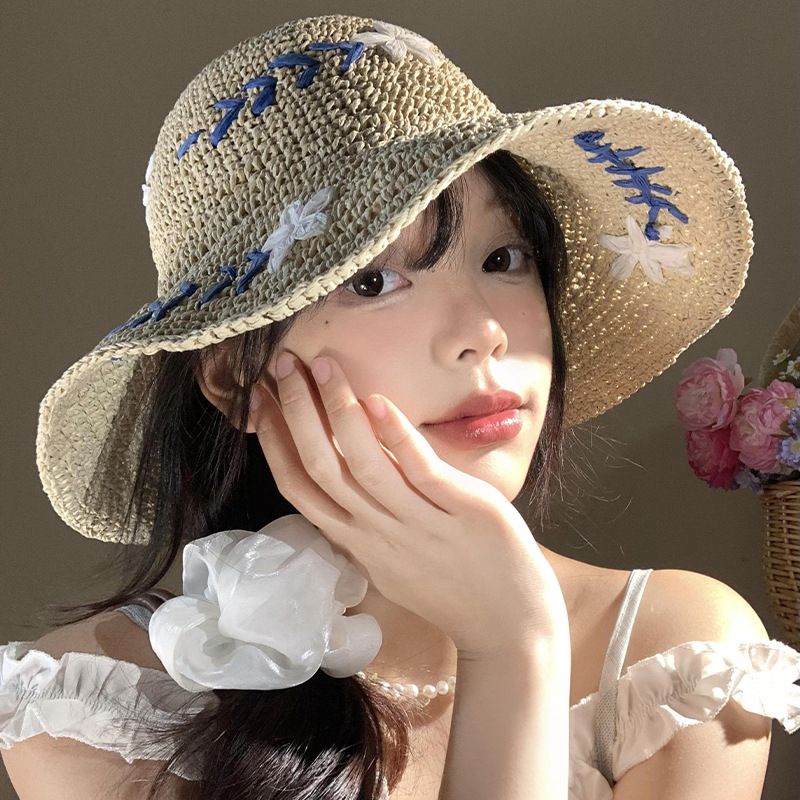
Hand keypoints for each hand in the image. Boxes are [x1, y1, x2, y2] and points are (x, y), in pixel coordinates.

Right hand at [249, 351, 568, 659]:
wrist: (510, 629)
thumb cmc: (452, 587)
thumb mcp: (392, 559)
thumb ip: (367, 521)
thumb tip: (350, 473)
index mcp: (358, 541)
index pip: (299, 487)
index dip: (274, 441)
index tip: (259, 400)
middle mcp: (378, 534)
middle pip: (321, 468)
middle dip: (296, 413)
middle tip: (282, 364)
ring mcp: (419, 524)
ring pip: (363, 466)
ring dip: (338, 412)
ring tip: (323, 367)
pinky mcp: (463, 513)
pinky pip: (420, 471)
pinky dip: (395, 436)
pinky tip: (376, 401)